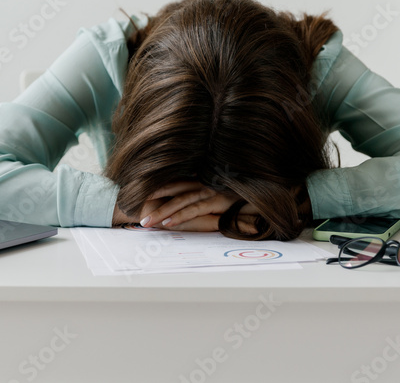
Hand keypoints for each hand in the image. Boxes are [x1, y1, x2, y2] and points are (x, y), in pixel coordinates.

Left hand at [135, 181, 258, 233]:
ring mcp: (210, 189)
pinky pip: (194, 210)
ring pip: (179, 201)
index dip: (155, 186)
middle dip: (151, 199)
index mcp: (202, 176)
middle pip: (171, 189)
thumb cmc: (245, 190)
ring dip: (160, 212)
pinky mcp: (217, 200)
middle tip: (132, 209)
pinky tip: (166, 223)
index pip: (174, 180)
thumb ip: (206, 193)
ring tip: (145, 222)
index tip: (137, 193)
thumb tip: (191, 202)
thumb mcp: (221, 188)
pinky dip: (179, 216)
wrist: (267, 190)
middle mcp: (203, 180)